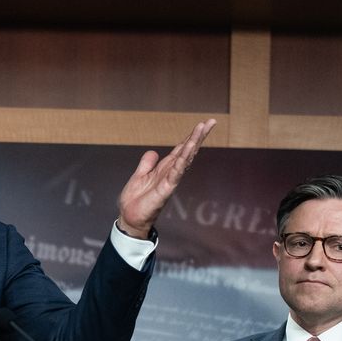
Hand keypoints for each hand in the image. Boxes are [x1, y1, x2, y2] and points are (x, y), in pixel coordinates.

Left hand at [116, 117, 216, 239]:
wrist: (130, 218)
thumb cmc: (135, 201)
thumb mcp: (139, 176)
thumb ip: (147, 164)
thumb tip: (154, 152)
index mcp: (164, 168)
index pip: (180, 150)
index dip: (190, 137)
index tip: (202, 124)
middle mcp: (170, 173)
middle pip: (187, 151)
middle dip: (198, 136)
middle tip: (211, 122)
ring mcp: (170, 180)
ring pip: (184, 158)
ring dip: (193, 143)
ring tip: (202, 129)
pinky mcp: (166, 188)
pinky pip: (176, 171)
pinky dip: (182, 159)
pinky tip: (189, 148)